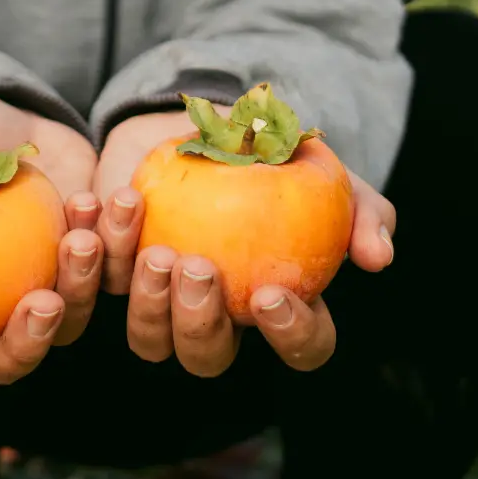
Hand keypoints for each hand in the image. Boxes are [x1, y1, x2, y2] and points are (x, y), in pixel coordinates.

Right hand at [0, 95, 102, 382]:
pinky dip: (113, 244)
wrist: (10, 120)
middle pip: (3, 361)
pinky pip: (110, 276)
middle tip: (42, 303)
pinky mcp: (92, 273)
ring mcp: (43, 295)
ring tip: (82, 233)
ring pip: (67, 324)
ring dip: (79, 285)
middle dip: (25, 344)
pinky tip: (103, 203)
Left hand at [93, 108, 395, 376]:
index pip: (302, 346)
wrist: (204, 121)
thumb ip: (362, 210)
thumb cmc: (274, 155)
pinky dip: (102, 247)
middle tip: (198, 267)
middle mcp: (219, 318)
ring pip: (149, 339)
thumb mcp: (326, 173)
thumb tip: (378, 258)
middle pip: (209, 358)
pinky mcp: (115, 273)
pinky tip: (109, 206)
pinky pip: (99, 280)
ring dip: (148, 304)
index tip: (273, 293)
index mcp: (281, 305)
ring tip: (155, 251)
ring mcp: (161, 302)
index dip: (292, 334)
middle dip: (199, 324)